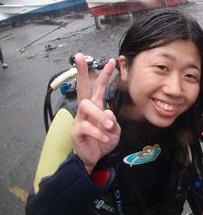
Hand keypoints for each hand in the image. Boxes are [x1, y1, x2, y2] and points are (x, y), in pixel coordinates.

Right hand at [71, 53, 120, 174]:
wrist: (94, 157)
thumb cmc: (103, 140)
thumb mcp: (114, 129)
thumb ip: (112, 119)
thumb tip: (107, 111)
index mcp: (97, 106)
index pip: (99, 87)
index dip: (104, 74)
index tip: (110, 61)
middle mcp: (87, 109)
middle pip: (83, 87)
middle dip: (82, 72)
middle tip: (80, 58)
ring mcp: (80, 119)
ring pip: (86, 107)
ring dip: (100, 115)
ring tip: (109, 125)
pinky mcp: (76, 131)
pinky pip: (86, 127)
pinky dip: (98, 132)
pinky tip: (104, 137)